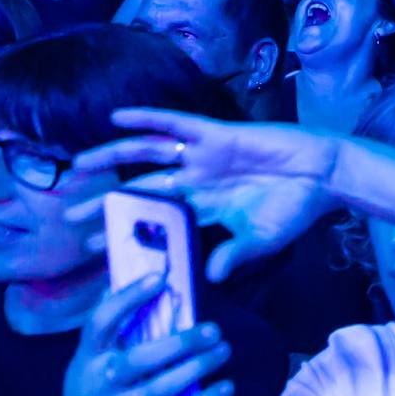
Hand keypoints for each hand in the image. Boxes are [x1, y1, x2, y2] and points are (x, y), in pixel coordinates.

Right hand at [51, 273, 233, 395]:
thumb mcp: (91, 366)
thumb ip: (113, 333)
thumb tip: (130, 279)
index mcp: (86, 359)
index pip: (100, 322)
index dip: (128, 298)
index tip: (160, 279)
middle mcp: (100, 384)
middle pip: (140, 358)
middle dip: (180, 342)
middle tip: (214, 329)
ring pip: (162, 388)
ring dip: (198, 368)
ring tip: (223, 351)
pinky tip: (225, 388)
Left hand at [68, 108, 339, 281]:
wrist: (324, 174)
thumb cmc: (297, 208)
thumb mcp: (263, 239)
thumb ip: (234, 254)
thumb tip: (208, 277)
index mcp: (207, 208)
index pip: (156, 220)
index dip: (127, 231)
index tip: (94, 246)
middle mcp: (198, 180)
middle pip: (141, 189)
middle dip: (106, 201)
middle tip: (70, 214)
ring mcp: (205, 156)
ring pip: (147, 155)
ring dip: (113, 158)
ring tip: (80, 165)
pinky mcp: (218, 134)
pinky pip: (176, 123)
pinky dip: (147, 119)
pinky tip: (118, 117)